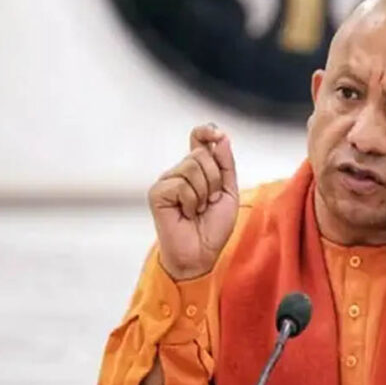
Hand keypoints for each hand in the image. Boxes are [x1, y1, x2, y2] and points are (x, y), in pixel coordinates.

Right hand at [148, 124, 238, 280]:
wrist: (202, 252)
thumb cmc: (214, 226)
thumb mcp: (228, 193)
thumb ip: (225, 166)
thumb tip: (221, 138)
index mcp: (197, 170)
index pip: (198, 139)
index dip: (206, 132)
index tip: (217, 134)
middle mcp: (180, 172)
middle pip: (201, 154)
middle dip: (214, 180)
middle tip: (209, 202)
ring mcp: (167, 181)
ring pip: (192, 168)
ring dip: (204, 193)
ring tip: (198, 210)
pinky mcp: (157, 193)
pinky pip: (181, 185)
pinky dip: (191, 202)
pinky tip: (186, 214)